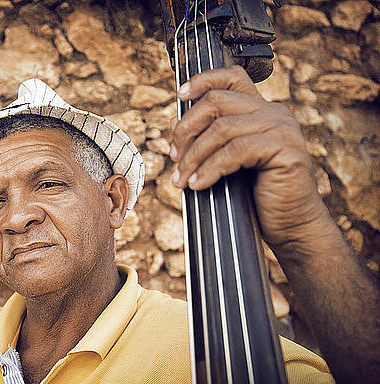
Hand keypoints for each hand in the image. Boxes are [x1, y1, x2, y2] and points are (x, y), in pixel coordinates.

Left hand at [169, 65, 327, 247]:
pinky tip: (198, 184)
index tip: (180, 94)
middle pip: (216, 101)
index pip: (232, 78)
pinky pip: (235, 151)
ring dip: (193, 156)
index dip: (203, 80)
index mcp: (260, 110)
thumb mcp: (225, 161)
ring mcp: (282, 129)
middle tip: (174, 156)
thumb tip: (174, 119)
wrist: (290, 224)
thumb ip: (206, 138)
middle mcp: (273, 113)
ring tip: (181, 179)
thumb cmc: (256, 196)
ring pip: (221, 129)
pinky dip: (210, 169)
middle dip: (186, 129)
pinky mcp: (285, 150)